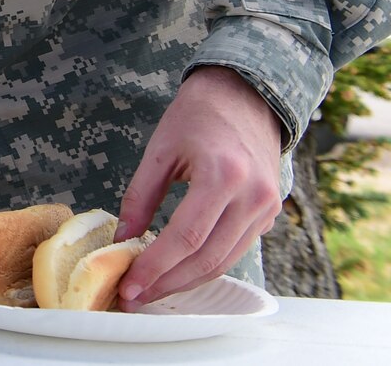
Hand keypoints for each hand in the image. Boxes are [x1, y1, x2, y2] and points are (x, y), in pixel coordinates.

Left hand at [115, 66, 284, 304]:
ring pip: (225, 261)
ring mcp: (266, 209)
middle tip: (135, 297)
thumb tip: (122, 238)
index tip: (128, 286)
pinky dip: (207, 265)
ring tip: (152, 290)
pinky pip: (237, 250)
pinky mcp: (269, 215)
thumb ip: (140, 196)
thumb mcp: (160, 149)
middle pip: (207, 258)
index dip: (156, 267)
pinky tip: (178, 270)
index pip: (186, 238)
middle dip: (168, 283)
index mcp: (223, 176)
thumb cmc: (196, 115)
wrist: (244, 95)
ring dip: (187, 281)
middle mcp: (252, 197)